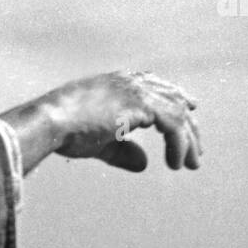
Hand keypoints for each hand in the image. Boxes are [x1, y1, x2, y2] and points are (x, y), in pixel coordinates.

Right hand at [0, 70, 201, 172]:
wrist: (51, 121)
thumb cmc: (66, 131)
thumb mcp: (100, 143)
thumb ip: (123, 151)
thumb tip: (144, 164)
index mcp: (118, 83)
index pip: (157, 86)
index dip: (176, 97)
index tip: (191, 109)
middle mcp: (130, 82)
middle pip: (174, 99)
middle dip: (189, 126)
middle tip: (197, 153)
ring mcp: (136, 90)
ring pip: (177, 113)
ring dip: (188, 141)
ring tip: (191, 164)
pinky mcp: (141, 104)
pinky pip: (173, 125)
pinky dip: (178, 145)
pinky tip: (175, 163)